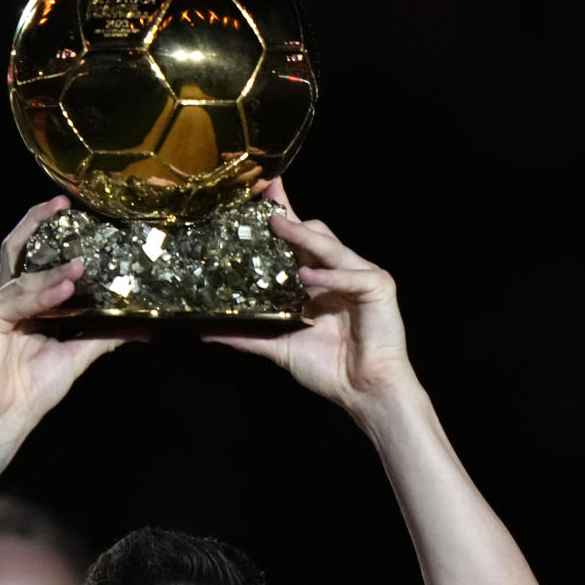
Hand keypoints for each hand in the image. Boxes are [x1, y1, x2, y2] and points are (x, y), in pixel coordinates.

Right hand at [0, 197, 132, 454]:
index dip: (57, 234)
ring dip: (53, 268)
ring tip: (82, 263)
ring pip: (21, 270)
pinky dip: (42, 292)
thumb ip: (102, 335)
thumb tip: (142, 326)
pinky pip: (16, 298)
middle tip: (66, 204)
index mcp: (28, 304)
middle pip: (20, 247)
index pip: (40, 258)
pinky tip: (66, 286)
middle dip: (40, 221)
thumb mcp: (75, 357)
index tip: (85, 216)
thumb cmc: (29, 392)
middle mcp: (8, 297)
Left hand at [204, 183, 413, 415]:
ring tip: (279, 227)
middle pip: (314, 233)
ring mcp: (360, 276)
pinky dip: (330, 276)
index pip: (297, 241)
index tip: (261, 192)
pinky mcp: (378, 287)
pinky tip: (308, 278)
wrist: (362, 391)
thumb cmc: (328, 369)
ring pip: (330, 247)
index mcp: (316, 281)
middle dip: (290, 217)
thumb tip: (206, 331)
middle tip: (266, 202)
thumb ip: (246, 336)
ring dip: (304, 237)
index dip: (282, 215)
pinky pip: (352, 275)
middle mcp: (337, 272)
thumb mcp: (279, 347)